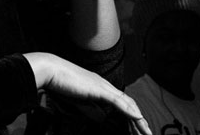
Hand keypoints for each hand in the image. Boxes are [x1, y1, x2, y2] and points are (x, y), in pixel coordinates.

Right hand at [23, 52, 150, 134]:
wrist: (51, 70)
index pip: (121, 102)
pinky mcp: (98, 89)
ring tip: (146, 131)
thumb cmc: (60, 83)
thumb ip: (90, 107)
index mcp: (100, 86)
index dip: (130, 114)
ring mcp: (103, 86)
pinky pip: (118, 102)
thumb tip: (100, 118)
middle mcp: (105, 85)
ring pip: (127, 103)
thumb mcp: (79, 99)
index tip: (136, 127)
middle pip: (128, 103)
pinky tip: (137, 118)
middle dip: (139, 120)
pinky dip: (129, 110)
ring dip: (138, 119)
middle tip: (147, 132)